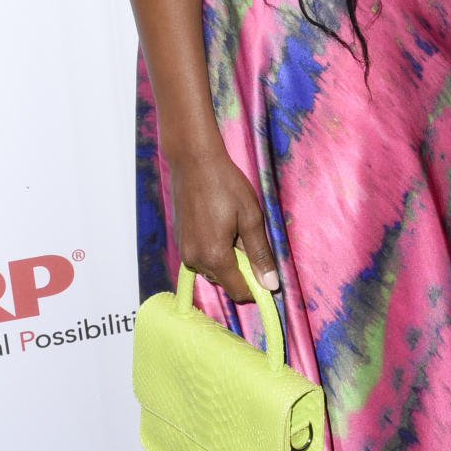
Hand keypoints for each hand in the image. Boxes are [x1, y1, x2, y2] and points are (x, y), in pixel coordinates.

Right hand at [167, 141, 278, 301]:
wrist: (194, 161)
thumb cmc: (226, 185)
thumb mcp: (251, 217)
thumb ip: (260, 254)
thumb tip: (270, 285)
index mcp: (214, 256)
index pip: (238, 290)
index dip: (255, 286)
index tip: (267, 273)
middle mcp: (195, 259)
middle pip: (225, 279)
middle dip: (240, 266)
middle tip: (248, 235)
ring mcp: (184, 250)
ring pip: (212, 268)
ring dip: (226, 257)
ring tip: (233, 225)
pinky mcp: (179, 240)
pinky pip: (201, 255)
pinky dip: (213, 248)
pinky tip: (219, 223)